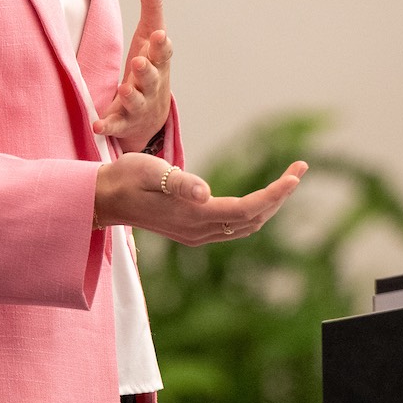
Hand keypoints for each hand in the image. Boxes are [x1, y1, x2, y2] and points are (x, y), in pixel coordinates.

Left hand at [94, 0, 173, 148]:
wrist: (150, 117)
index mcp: (157, 63)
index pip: (162, 53)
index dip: (161, 46)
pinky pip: (115, 125)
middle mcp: (151, 85)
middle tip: (139, 61)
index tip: (158, 35)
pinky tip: (96, 126)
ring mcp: (137, 106)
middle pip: (152, 78)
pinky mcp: (122, 123)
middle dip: (147, 70)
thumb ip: (151, 6)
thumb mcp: (148, 37)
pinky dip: (107, 126)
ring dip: (131, 95)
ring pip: (136, 101)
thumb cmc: (148, 68)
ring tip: (124, 88)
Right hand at [96, 152, 307, 246]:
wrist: (103, 199)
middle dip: (280, 195)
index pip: (246, 209)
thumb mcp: (149, 172)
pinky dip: (255, 210)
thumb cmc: (125, 178)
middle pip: (253, 218)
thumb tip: (206, 192)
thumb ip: (178, 183)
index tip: (296, 174)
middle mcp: (199, 230)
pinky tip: (263, 196)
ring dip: (270, 204)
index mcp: (192, 215)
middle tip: (300, 168)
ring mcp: (196, 234)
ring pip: (246, 224)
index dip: (275, 193)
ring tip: (289, 179)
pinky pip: (234, 225)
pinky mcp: (193, 232)